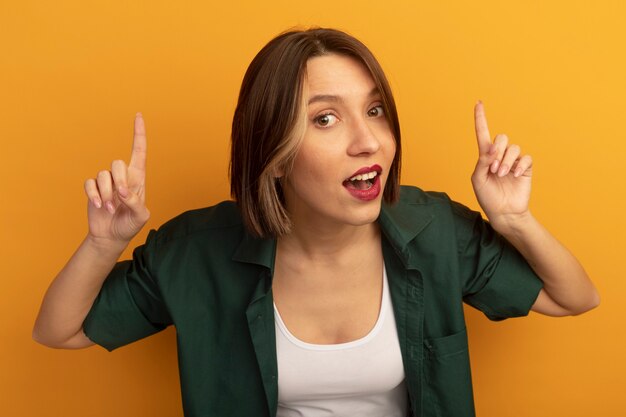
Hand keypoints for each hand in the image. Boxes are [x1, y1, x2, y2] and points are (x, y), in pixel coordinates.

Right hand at [83, 113, 149, 243]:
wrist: (112, 236)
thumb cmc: (130, 224)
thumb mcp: (140, 216)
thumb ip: (135, 203)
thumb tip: (123, 191)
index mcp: (138, 178)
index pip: (139, 151)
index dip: (139, 133)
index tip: (138, 115)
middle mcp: (122, 176)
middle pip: (117, 163)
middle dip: (118, 181)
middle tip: (120, 198)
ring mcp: (107, 182)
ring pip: (103, 175)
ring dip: (107, 194)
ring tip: (111, 209)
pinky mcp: (93, 188)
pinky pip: (89, 183)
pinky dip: (94, 195)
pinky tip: (99, 206)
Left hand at [471, 101, 532, 229]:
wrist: (503, 212)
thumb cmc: (487, 196)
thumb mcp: (478, 179)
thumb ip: (482, 161)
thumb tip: (492, 147)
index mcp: (486, 156)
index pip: (483, 134)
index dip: (481, 118)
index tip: (478, 102)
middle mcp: (500, 155)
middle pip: (502, 138)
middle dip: (497, 152)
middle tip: (493, 169)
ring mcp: (514, 161)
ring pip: (514, 148)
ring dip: (506, 160)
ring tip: (502, 174)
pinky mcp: (525, 168)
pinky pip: (526, 158)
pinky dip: (519, 165)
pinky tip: (514, 175)